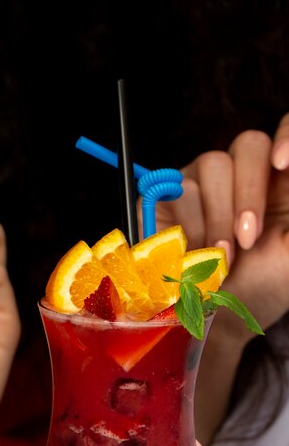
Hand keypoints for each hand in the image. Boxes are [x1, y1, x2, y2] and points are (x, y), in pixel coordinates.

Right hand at [155, 116, 288, 332]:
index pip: (284, 130)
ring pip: (213, 165)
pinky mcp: (168, 198)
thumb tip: (288, 168)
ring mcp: (202, 183)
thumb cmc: (265, 283)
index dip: (286, 135)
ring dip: (219, 218)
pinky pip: (179, 189)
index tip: (284, 164)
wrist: (220, 315)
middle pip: (248, 143)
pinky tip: (194, 251)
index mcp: (279, 180)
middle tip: (247, 239)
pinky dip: (191, 225)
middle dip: (249, 193)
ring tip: (221, 256)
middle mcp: (241, 175)